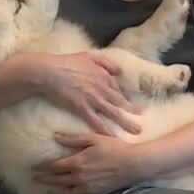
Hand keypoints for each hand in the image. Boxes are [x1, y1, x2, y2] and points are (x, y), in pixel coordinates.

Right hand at [20, 52, 141, 134]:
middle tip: (142, 123)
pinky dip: (104, 129)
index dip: (126, 100)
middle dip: (132, 113)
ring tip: (135, 131)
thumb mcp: (90, 56)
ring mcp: (92, 98)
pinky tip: (111, 137)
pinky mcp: (81, 107)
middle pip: (120, 102)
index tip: (135, 109)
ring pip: (112, 112)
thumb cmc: (68, 62)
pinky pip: (95, 120)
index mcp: (104, 76)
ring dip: (124, 122)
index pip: (118, 90)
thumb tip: (118, 71)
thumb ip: (106, 62)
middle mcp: (102, 88)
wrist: (51, 71)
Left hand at [35, 133, 143, 193]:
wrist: (133, 164)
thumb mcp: (94, 138)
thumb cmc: (115, 148)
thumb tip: (56, 137)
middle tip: (34, 178)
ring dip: (52, 190)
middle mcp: (78, 177)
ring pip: (63, 191)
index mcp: (77, 162)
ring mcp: (86, 188)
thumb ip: (73, 139)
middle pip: (55, 180)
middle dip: (43, 179)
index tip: (33, 166)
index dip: (42, 167)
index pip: (54, 166)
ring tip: (45, 188)